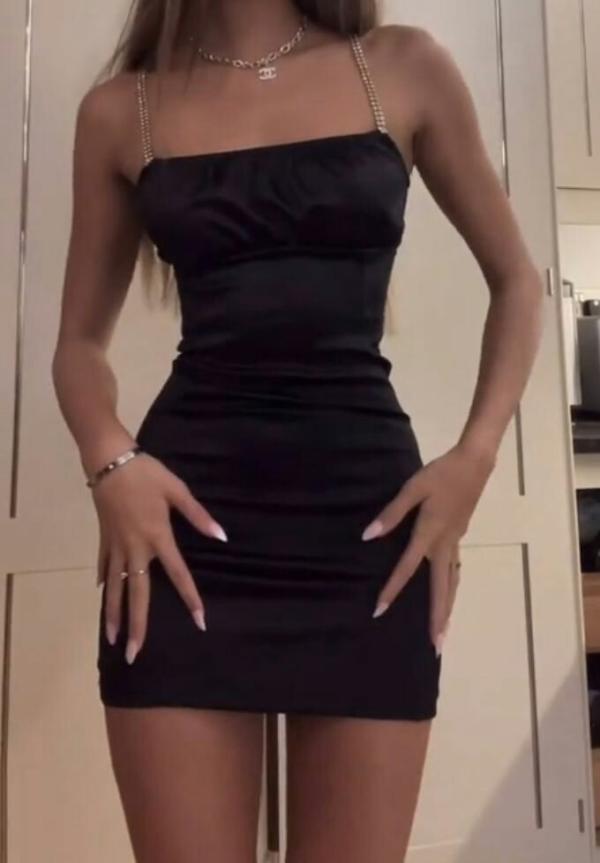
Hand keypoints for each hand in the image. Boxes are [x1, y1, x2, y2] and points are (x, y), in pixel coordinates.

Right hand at [94, 451, 226, 662]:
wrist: (109, 460)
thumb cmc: (147, 473)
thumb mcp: (177, 491)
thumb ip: (198, 516)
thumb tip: (221, 537)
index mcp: (158, 538)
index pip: (178, 575)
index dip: (190, 599)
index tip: (199, 622)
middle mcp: (135, 548)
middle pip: (137, 594)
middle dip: (137, 625)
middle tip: (135, 654)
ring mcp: (116, 545)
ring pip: (114, 587)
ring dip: (113, 613)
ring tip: (112, 638)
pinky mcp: (104, 538)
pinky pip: (104, 565)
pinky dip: (104, 581)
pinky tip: (103, 594)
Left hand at [362, 442, 495, 651]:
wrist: (475, 463)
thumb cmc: (440, 473)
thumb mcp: (412, 489)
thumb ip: (391, 514)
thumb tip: (369, 536)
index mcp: (429, 534)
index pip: (406, 568)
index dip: (392, 590)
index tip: (379, 610)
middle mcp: (444, 545)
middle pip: (442, 589)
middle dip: (438, 620)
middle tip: (436, 647)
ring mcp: (455, 542)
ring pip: (452, 582)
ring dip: (448, 608)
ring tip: (443, 631)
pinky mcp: (459, 535)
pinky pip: (455, 569)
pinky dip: (451, 587)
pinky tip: (448, 591)